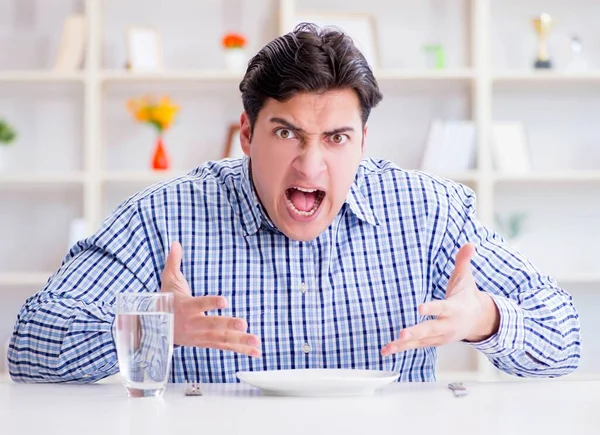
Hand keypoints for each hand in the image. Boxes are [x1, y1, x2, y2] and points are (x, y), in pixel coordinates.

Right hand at [161, 241, 260, 357]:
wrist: (154, 329)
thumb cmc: (165, 302)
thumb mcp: (168, 281)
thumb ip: (174, 262)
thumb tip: (175, 242)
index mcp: (185, 307)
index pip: (199, 303)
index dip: (211, 302)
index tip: (224, 300)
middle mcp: (194, 324)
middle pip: (212, 325)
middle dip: (228, 326)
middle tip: (243, 324)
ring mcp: (201, 336)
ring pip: (222, 339)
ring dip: (240, 341)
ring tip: (256, 341)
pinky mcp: (207, 343)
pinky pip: (226, 347)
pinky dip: (241, 350)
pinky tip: (256, 351)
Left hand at [381, 243, 499, 355]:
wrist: (479, 320)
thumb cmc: (467, 297)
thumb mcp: (466, 279)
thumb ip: (464, 262)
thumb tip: (469, 244)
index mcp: (454, 309)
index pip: (442, 307)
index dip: (432, 308)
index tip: (420, 308)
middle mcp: (447, 325)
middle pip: (430, 329)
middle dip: (416, 332)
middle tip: (402, 333)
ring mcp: (439, 336)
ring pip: (420, 341)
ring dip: (403, 344)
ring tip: (388, 347)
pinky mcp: (432, 342)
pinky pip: (415, 346)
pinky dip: (401, 349)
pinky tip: (386, 351)